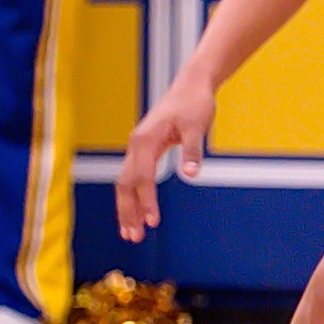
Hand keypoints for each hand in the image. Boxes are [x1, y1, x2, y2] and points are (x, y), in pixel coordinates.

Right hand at [118, 74, 215, 242]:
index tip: (152, 222)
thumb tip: (190, 175)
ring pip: (126, 182)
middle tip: (134, 238)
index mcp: (146, 140)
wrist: (191, 86)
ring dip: (128, 207)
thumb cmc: (194, 104)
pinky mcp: (144, 149)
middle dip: (128, 211)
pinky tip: (138, 212)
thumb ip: (193, 151)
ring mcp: (138, 147)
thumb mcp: (197, 127)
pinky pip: (133, 176)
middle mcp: (136, 144)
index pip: (142, 177)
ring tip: (131, 233)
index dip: (146, 201)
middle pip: (126, 183)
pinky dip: (134, 196)